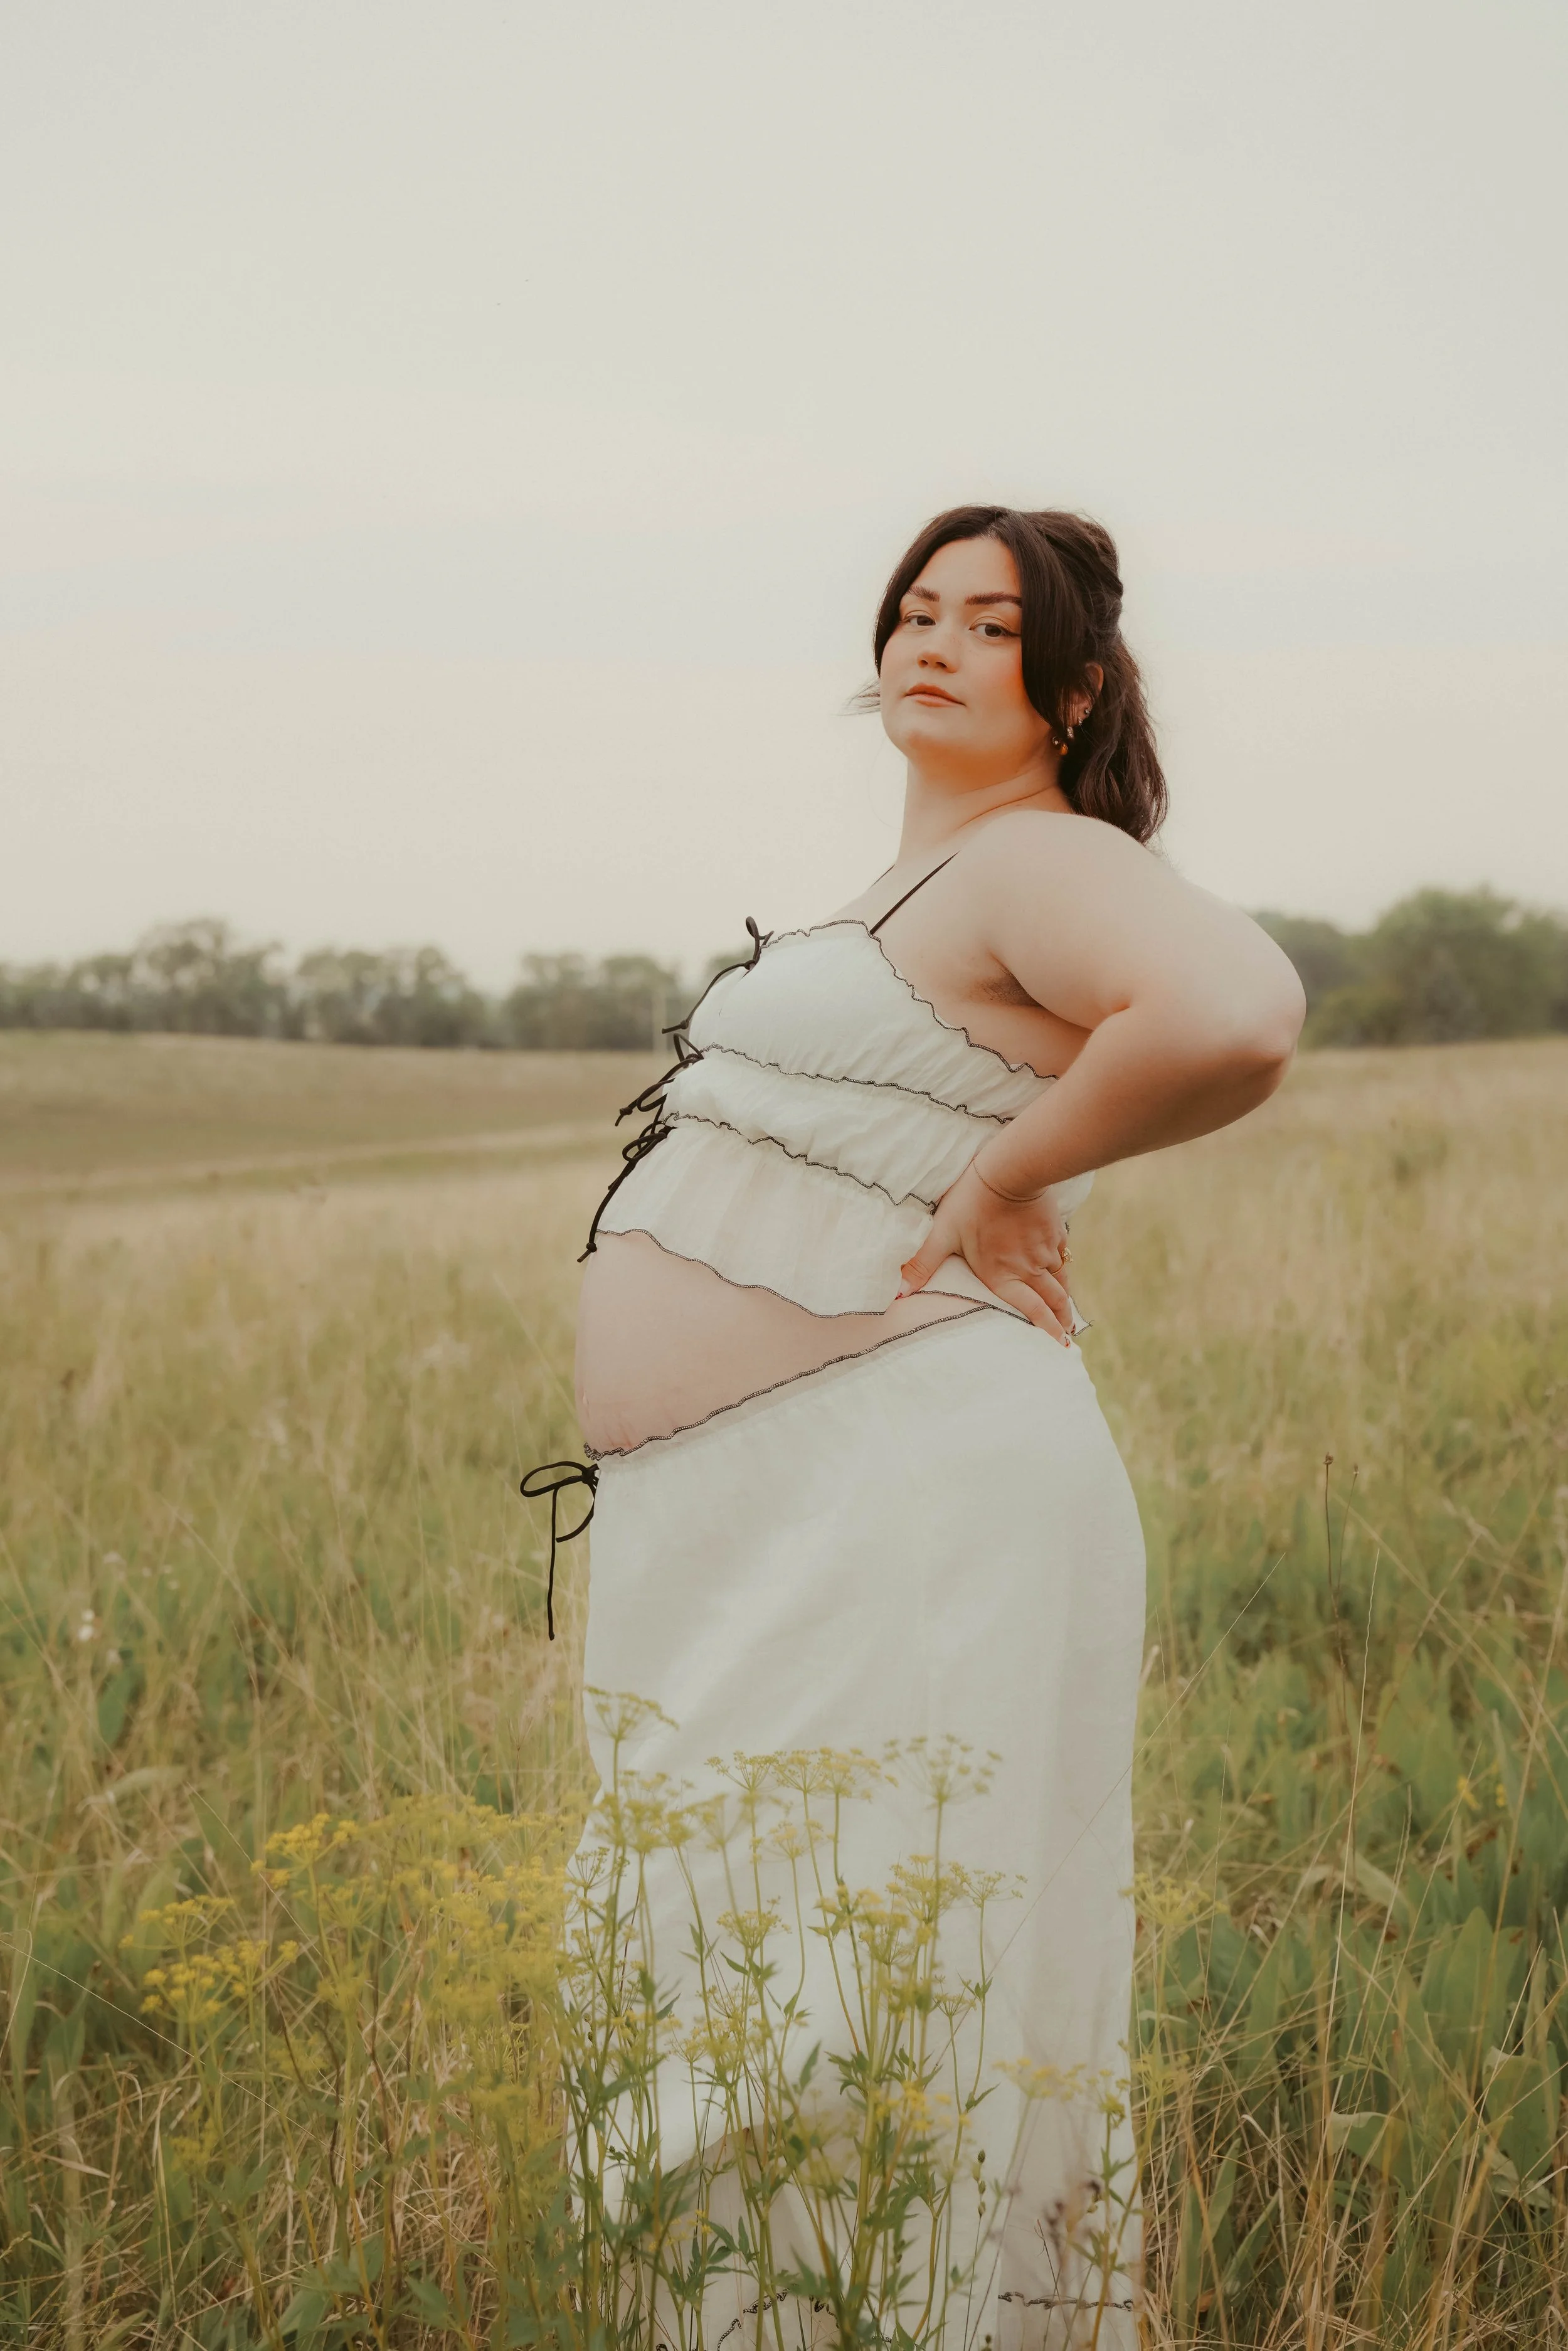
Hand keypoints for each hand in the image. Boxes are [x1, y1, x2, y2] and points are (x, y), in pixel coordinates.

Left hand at [899, 1161, 1074, 1344]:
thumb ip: (922, 1264)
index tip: (1059, 1346)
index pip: (1032, 1310)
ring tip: (1069, 1313)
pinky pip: (1063, 1257)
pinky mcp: (1055, 1232)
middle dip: (1062, 1322)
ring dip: (1066, 1300)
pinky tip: (1062, 1272)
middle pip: (1053, 1300)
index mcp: (1002, 1275)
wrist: (1011, 1171)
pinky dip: (1064, 1271)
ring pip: (1061, 1281)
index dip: (1047, 1330)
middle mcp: (1028, 1268)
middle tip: (1068, 1337)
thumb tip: (897, 1292)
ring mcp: (1045, 1251)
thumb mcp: (943, 1233)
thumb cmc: (973, 1202)